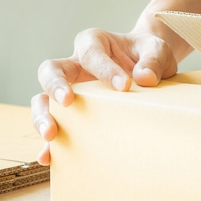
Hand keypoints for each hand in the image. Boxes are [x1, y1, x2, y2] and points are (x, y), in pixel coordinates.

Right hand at [31, 28, 177, 165]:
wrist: (149, 66)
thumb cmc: (149, 54)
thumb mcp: (157, 50)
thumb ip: (153, 60)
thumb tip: (145, 78)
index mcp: (93, 43)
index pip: (91, 53)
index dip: (104, 69)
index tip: (125, 86)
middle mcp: (75, 65)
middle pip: (51, 70)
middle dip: (55, 86)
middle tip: (67, 102)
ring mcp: (70, 89)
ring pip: (43, 99)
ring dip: (43, 117)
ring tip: (51, 135)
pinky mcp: (73, 112)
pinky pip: (57, 126)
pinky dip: (51, 143)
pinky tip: (49, 157)